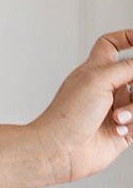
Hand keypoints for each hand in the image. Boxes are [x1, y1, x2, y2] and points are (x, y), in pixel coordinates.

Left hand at [29, 30, 132, 182]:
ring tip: (117, 118)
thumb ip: (128, 67)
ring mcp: (116, 108)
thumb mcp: (99, 79)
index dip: (128, 38)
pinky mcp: (124, 130)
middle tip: (127, 91)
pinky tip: (117, 130)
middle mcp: (107, 87)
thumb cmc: (68, 115)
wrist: (61, 149)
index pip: (112, 45)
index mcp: (96, 69)